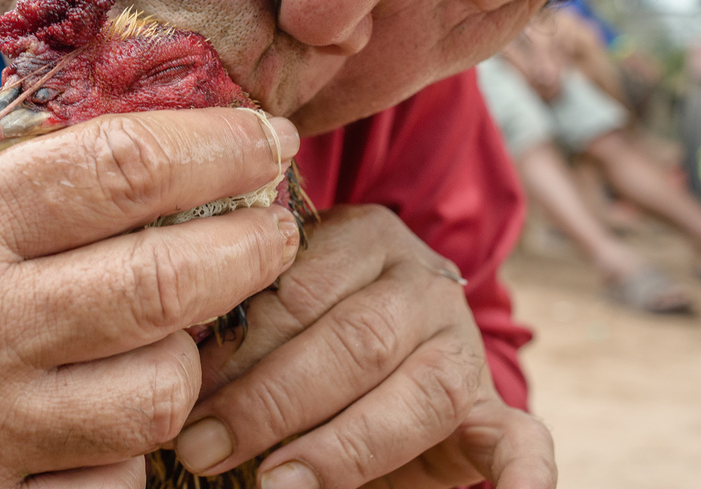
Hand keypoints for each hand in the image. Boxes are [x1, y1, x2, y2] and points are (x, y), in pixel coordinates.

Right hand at [0, 108, 301, 487]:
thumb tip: (112, 170)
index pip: (120, 168)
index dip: (216, 146)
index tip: (266, 137)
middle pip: (164, 282)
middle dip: (253, 244)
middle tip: (279, 224)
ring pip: (156, 395)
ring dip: (193, 352)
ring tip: (187, 326)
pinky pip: (105, 484)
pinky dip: (129, 448)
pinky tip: (114, 416)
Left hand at [172, 205, 555, 488]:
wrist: (387, 346)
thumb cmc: (304, 331)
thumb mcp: (276, 308)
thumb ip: (244, 322)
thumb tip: (176, 367)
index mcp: (363, 237)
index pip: (299, 287)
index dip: (237, 347)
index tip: (181, 394)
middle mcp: (422, 282)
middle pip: (353, 340)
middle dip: (269, 402)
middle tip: (203, 449)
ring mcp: (464, 346)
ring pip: (418, 394)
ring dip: (341, 448)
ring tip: (276, 483)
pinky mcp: (497, 411)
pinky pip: (523, 441)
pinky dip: (522, 477)